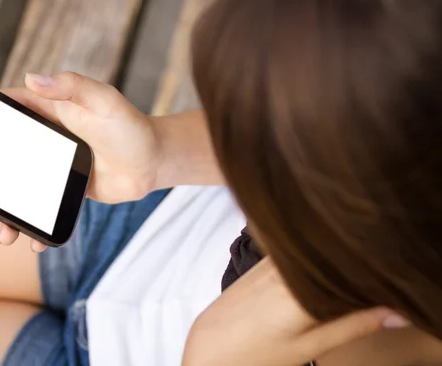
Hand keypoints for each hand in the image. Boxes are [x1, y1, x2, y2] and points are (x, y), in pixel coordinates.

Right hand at [0, 73, 161, 250]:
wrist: (153, 163)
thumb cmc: (130, 127)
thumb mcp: (103, 100)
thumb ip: (71, 87)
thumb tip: (31, 77)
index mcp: (49, 111)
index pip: (6, 112)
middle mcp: (45, 138)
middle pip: (3, 156)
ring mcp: (53, 165)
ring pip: (17, 186)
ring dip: (5, 208)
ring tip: (1, 229)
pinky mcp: (64, 188)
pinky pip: (41, 205)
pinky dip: (33, 222)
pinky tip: (31, 238)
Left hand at [183, 258, 410, 365]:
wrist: (210, 346)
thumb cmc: (256, 353)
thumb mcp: (310, 346)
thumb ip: (355, 325)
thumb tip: (396, 311)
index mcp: (302, 284)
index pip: (352, 268)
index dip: (370, 278)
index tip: (377, 292)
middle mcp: (287, 262)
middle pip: (334, 256)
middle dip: (351, 271)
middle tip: (353, 296)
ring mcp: (272, 256)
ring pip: (316, 254)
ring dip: (330, 268)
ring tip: (328, 293)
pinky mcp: (263, 258)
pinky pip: (298, 254)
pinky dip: (312, 264)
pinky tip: (312, 282)